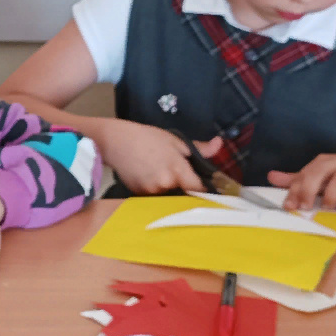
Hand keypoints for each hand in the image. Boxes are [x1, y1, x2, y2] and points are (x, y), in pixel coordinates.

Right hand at [93, 119, 220, 194]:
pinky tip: (152, 180)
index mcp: (178, 171)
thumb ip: (200, 148)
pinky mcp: (139, 196)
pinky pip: (155, 198)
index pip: (200, 190)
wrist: (116, 142)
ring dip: (172, 192)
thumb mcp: (176, 140)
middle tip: (186, 181)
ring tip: (165, 178)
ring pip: (169, 198)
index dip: (206, 190)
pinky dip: (157, 192)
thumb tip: (220, 144)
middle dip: (187, 191)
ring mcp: (151, 193)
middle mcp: (166, 186)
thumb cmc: (148, 138)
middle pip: (184, 196)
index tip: (209, 188)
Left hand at [268, 155, 335, 211]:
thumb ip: (298, 179)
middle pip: (319, 172)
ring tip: (329, 208)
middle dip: (309, 190)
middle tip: (306, 208)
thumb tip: (271, 177)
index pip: (305, 174)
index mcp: (323, 162)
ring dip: (332, 195)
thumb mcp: (321, 177)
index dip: (295, 190)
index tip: (289, 207)